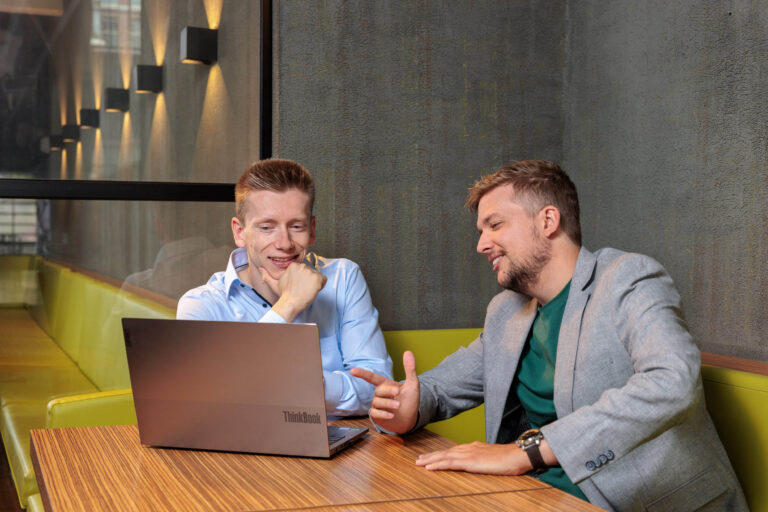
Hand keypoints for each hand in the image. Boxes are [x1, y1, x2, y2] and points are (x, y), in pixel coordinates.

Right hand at [260, 262, 326, 321]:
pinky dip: (321, 286)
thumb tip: (261, 268)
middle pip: (311, 273)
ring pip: (317, 277)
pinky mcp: (317, 278)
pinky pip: (324, 280)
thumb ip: (267, 275)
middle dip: (309, 281)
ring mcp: (310, 271)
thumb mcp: (274, 283)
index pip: (304, 270)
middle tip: (302, 289)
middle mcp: (302, 266)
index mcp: (293, 265)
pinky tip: (312, 291)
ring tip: (306, 290)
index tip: (298, 286)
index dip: (303, 279)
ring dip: (314, 284)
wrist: (291, 303)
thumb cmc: (284, 295)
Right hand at [350, 351, 419, 433]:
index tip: (352, 371)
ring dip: (389, 403)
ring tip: (399, 405)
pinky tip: (392, 415)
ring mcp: (378, 405)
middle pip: (378, 390)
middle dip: (388, 391)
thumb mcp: (412, 383)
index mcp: (386, 384)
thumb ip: (410, 368)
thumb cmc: (410, 400)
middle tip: (398, 392)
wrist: (411, 418)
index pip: (372, 377)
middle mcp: (380, 394)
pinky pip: (375, 413)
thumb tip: (408, 352)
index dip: (362, 374)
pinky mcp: (377, 416)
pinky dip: (384, 414)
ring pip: (377, 402)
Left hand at [415, 441, 531, 474]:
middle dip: (431, 455)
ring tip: (419, 462)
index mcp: (474, 447)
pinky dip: (438, 464)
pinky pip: (450, 463)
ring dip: (430, 459)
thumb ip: (484, 458)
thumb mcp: (493, 458)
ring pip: (444, 456)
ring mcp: (469, 454)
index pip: (453, 450)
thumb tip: (479, 461)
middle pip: (445, 452)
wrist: (518, 455)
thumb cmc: (510, 458)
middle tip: (418, 459)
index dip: (441, 453)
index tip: (431, 456)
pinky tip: (429, 467)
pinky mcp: (470, 462)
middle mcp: (469, 448)